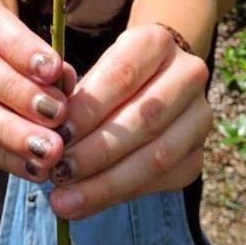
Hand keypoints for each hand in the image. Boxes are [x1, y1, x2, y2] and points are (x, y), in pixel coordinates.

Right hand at [0, 0, 76, 180]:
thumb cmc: (16, 55)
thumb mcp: (33, 48)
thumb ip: (49, 66)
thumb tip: (63, 86)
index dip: (20, 47)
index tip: (54, 69)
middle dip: (16, 92)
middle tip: (56, 114)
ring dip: (9, 131)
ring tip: (48, 148)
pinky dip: (2, 158)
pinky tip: (33, 167)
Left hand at [47, 23, 211, 218]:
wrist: (152, 83)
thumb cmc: (108, 79)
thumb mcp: (90, 73)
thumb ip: (73, 100)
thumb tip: (46, 137)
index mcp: (157, 42)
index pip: (122, 77)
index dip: (87, 111)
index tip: (55, 136)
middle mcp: (188, 74)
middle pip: (143, 119)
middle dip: (95, 152)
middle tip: (57, 173)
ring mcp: (199, 116)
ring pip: (156, 156)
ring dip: (106, 183)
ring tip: (65, 200)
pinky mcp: (197, 153)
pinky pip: (162, 180)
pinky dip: (121, 194)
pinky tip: (87, 202)